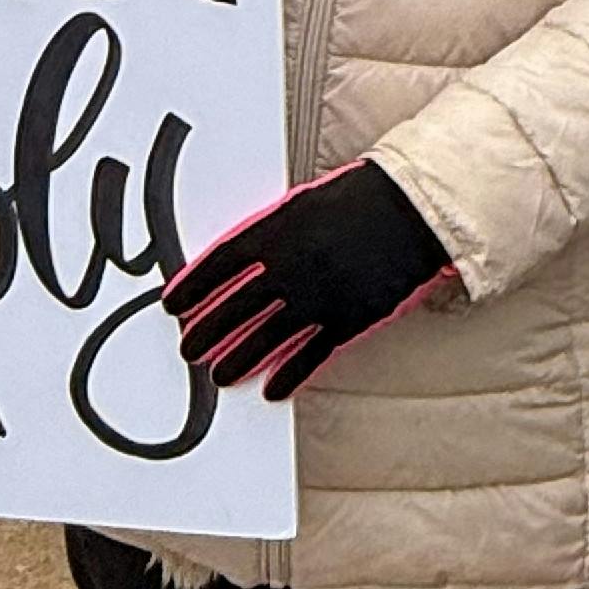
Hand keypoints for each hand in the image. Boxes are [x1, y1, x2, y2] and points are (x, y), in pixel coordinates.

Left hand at [161, 159, 454, 400]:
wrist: (414, 210)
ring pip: (265, 340)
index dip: (192, 288)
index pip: (219, 266)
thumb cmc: (359, 199)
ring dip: (236, 362)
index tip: (174, 304)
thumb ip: (269, 233)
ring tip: (218, 375)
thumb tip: (235, 263)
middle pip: (234, 309)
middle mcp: (292, 267)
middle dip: (205, 333)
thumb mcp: (303, 203)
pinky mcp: (347, 320)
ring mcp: (319, 298)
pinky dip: (287, 376)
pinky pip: (308, 357)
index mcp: (277, 232)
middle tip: (188, 348)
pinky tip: (272, 389)